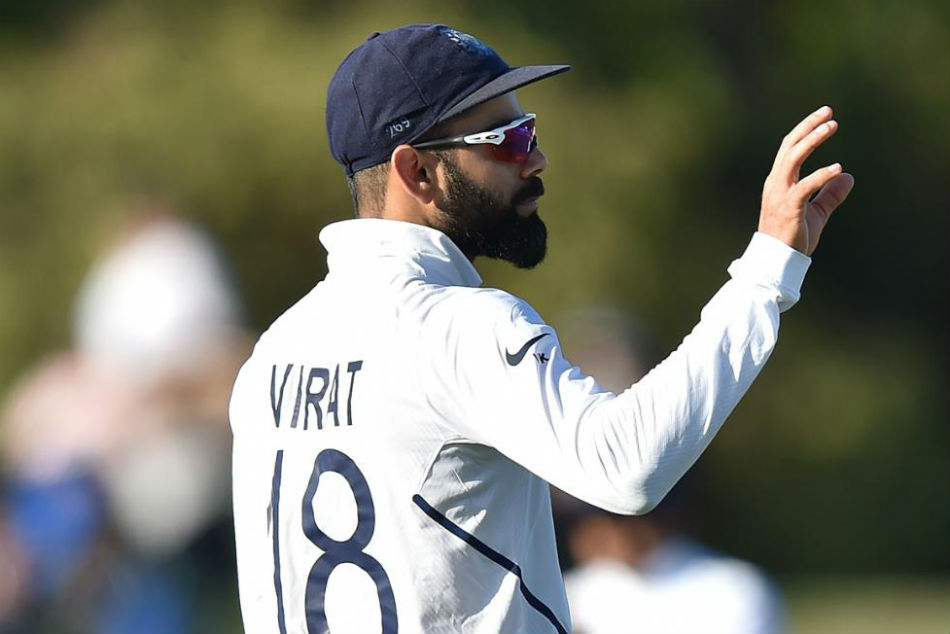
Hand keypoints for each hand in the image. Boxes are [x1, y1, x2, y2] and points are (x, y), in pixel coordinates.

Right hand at [758, 106, 854, 255]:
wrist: (776, 260)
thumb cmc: (792, 238)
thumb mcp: (815, 212)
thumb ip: (830, 194)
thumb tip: (848, 175)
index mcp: (779, 182)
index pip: (790, 148)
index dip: (806, 130)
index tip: (824, 116)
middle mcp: (776, 183)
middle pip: (790, 146)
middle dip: (808, 126)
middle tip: (829, 112)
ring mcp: (780, 194)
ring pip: (793, 158)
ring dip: (812, 140)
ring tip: (832, 126)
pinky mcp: (788, 207)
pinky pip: (804, 186)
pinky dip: (820, 175)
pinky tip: (837, 168)